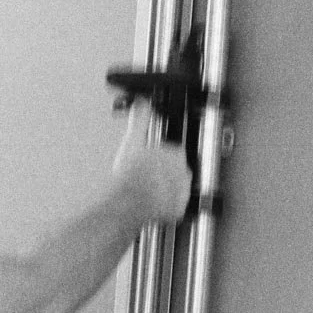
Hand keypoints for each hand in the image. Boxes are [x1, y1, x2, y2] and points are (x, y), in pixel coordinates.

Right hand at [112, 105, 191, 225]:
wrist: (128, 202)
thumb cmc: (131, 174)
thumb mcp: (133, 141)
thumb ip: (139, 120)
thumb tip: (141, 103)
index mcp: (176, 154)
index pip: (172, 153)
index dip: (158, 158)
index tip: (149, 163)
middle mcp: (184, 173)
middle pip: (175, 171)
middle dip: (163, 174)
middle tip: (146, 178)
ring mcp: (182, 192)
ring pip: (175, 189)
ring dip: (164, 190)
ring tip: (146, 191)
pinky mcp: (178, 210)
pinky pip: (173, 207)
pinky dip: (165, 207)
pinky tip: (151, 204)